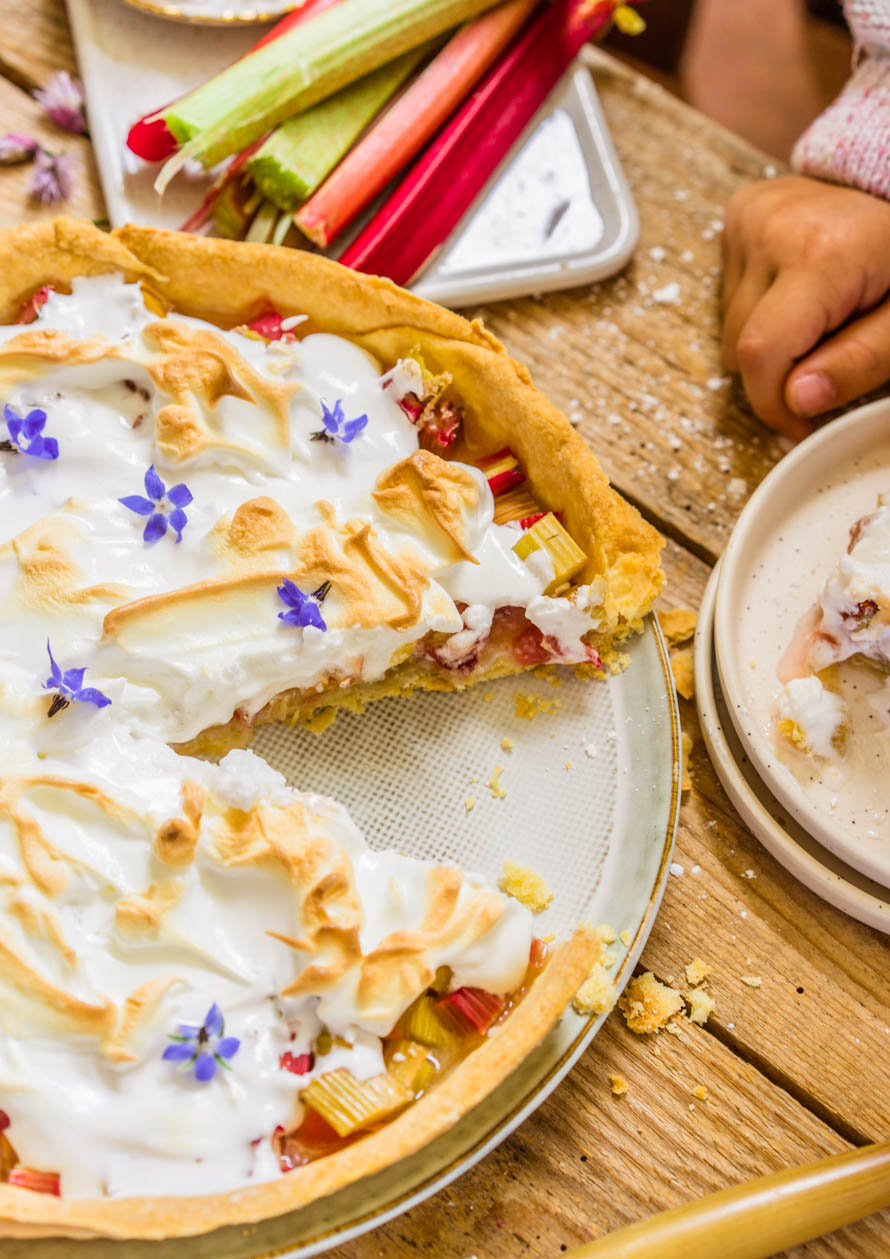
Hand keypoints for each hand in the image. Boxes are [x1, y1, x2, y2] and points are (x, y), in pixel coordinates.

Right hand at [722, 175, 889, 438]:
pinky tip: (799, 292)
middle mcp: (773, 229)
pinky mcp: (740, 215)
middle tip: (829, 358)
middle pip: (740, 344)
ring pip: (730, 324)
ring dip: (768, 341)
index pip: (760, 353)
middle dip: (777, 373)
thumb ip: (858, 363)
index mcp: (822, 255)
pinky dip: (759, 308)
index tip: (799, 426)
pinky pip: (729, 292)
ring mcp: (751, 219)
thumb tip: (796, 402)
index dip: (771, 404)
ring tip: (820, 317)